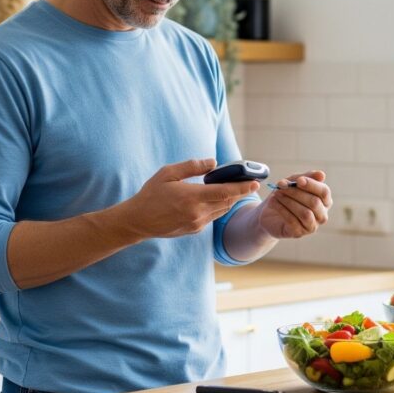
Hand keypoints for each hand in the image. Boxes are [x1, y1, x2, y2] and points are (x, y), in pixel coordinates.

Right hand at [123, 158, 259, 238]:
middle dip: (240, 192)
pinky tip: (214, 198)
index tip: (255, 182)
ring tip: (234, 187)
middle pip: (227, 202)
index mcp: (192, 197)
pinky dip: (217, 206)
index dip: (242, 187)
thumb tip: (214, 162)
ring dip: (230, 199)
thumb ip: (192, 166)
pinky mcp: (194, 230)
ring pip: (221, 210)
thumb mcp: (168, 173)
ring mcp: (197, 224)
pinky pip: (212, 216)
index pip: (225, 192)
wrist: (138, 221)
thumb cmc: (151, 194)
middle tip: (249, 182)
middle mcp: (197, 213)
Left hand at [257, 170, 332, 238]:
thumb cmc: (286, 195)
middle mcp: (321, 215)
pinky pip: (293, 221)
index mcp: (324, 201)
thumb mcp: (294, 182)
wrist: (270, 212)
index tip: (298, 180)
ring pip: (305, 213)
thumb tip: (321, 174)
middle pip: (314, 203)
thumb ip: (307, 177)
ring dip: (289, 201)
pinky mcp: (298, 233)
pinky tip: (273, 202)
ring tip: (276, 194)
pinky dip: (282, 209)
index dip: (312, 185)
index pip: (324, 192)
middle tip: (281, 186)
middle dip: (297, 192)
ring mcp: (311, 226)